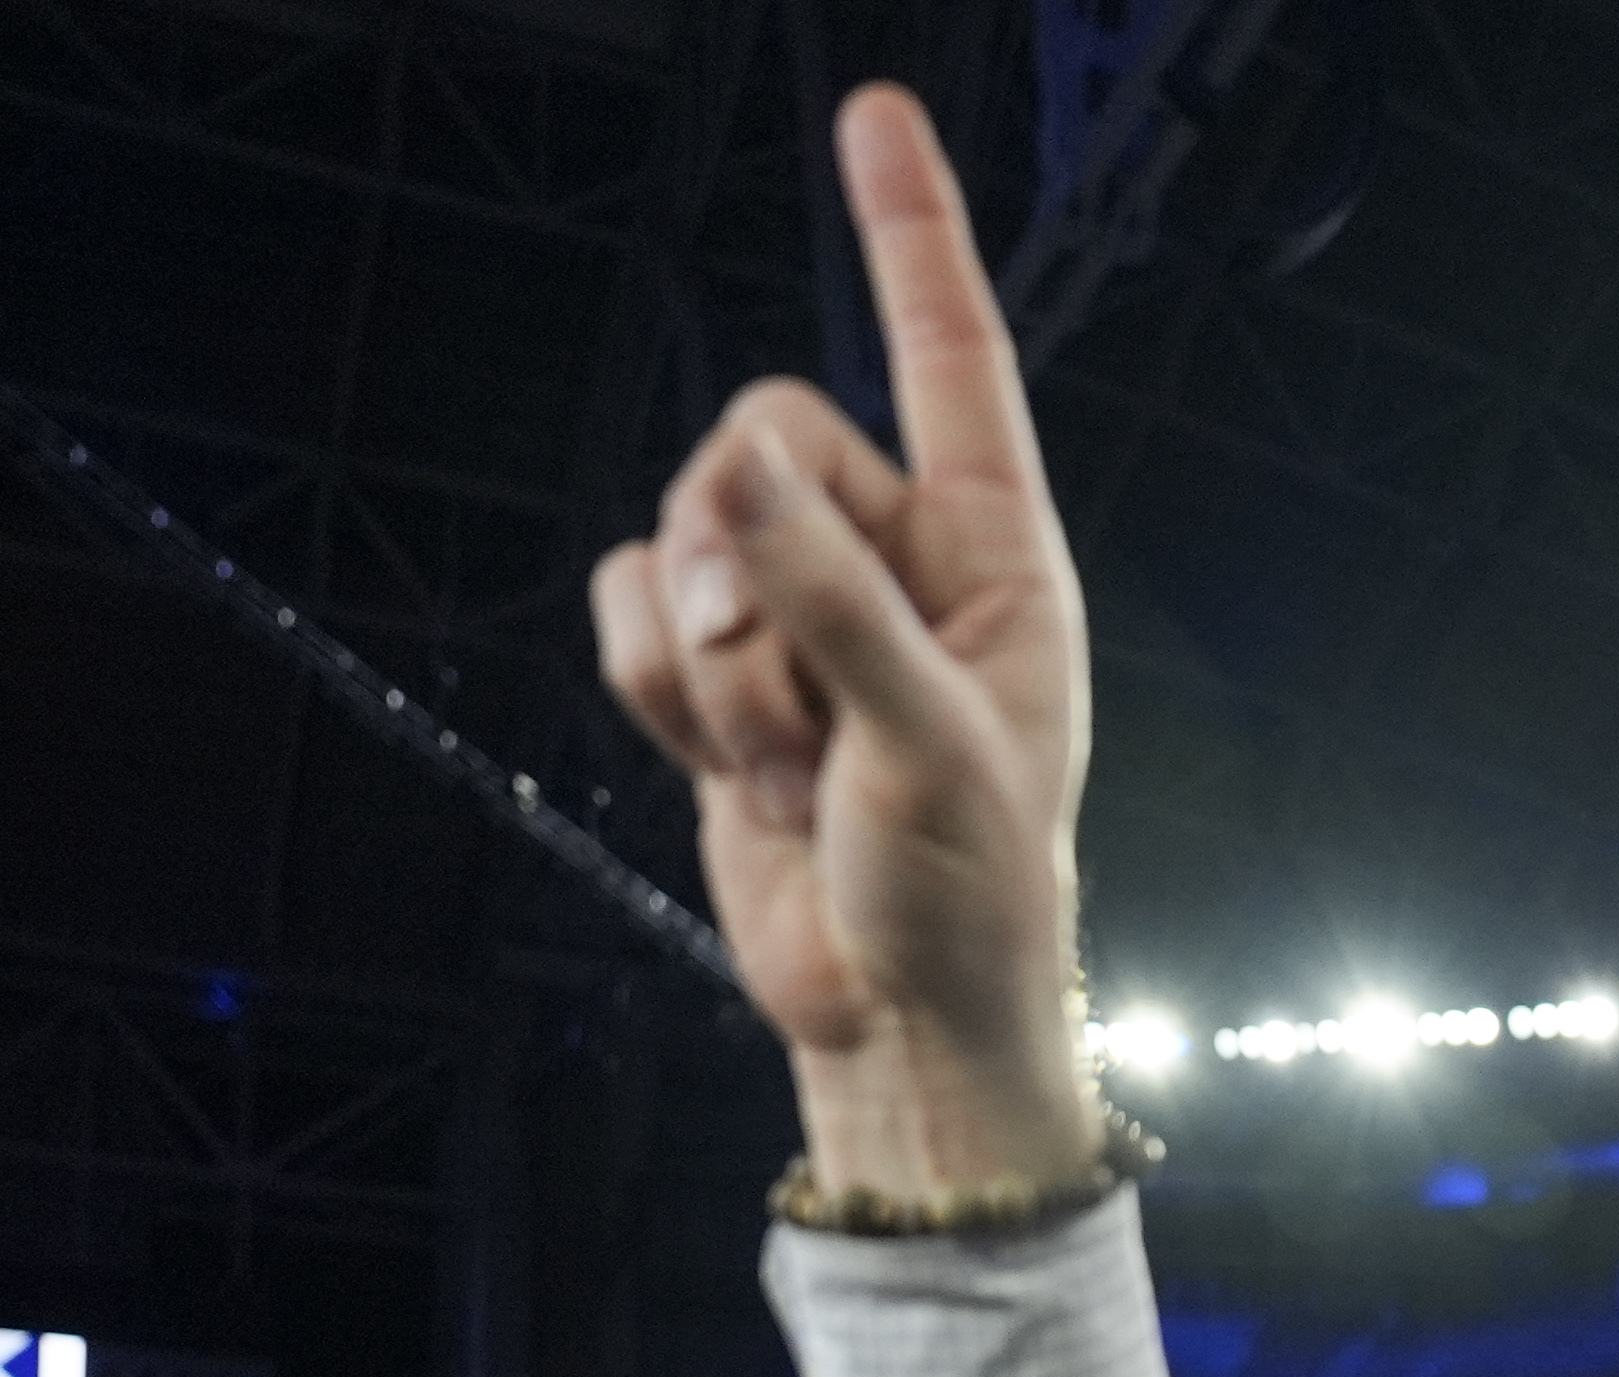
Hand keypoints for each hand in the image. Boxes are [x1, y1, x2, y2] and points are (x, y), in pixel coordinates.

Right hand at [594, 88, 1100, 1209]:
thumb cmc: (966, 893)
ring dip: (713, 663)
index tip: (875, 116)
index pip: (952, 363)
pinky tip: (734, 775)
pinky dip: (656, 695)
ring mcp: (797, 614)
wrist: (893, 1019)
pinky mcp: (715, 675)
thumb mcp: (929, 746)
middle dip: (748, 559)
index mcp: (994, 557)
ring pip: (683, 532)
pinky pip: (624, 611)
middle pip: (764, 438)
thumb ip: (835, 603)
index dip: (910, 238)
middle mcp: (897, 562)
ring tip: (794, 766)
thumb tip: (737, 477)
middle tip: (794, 702)